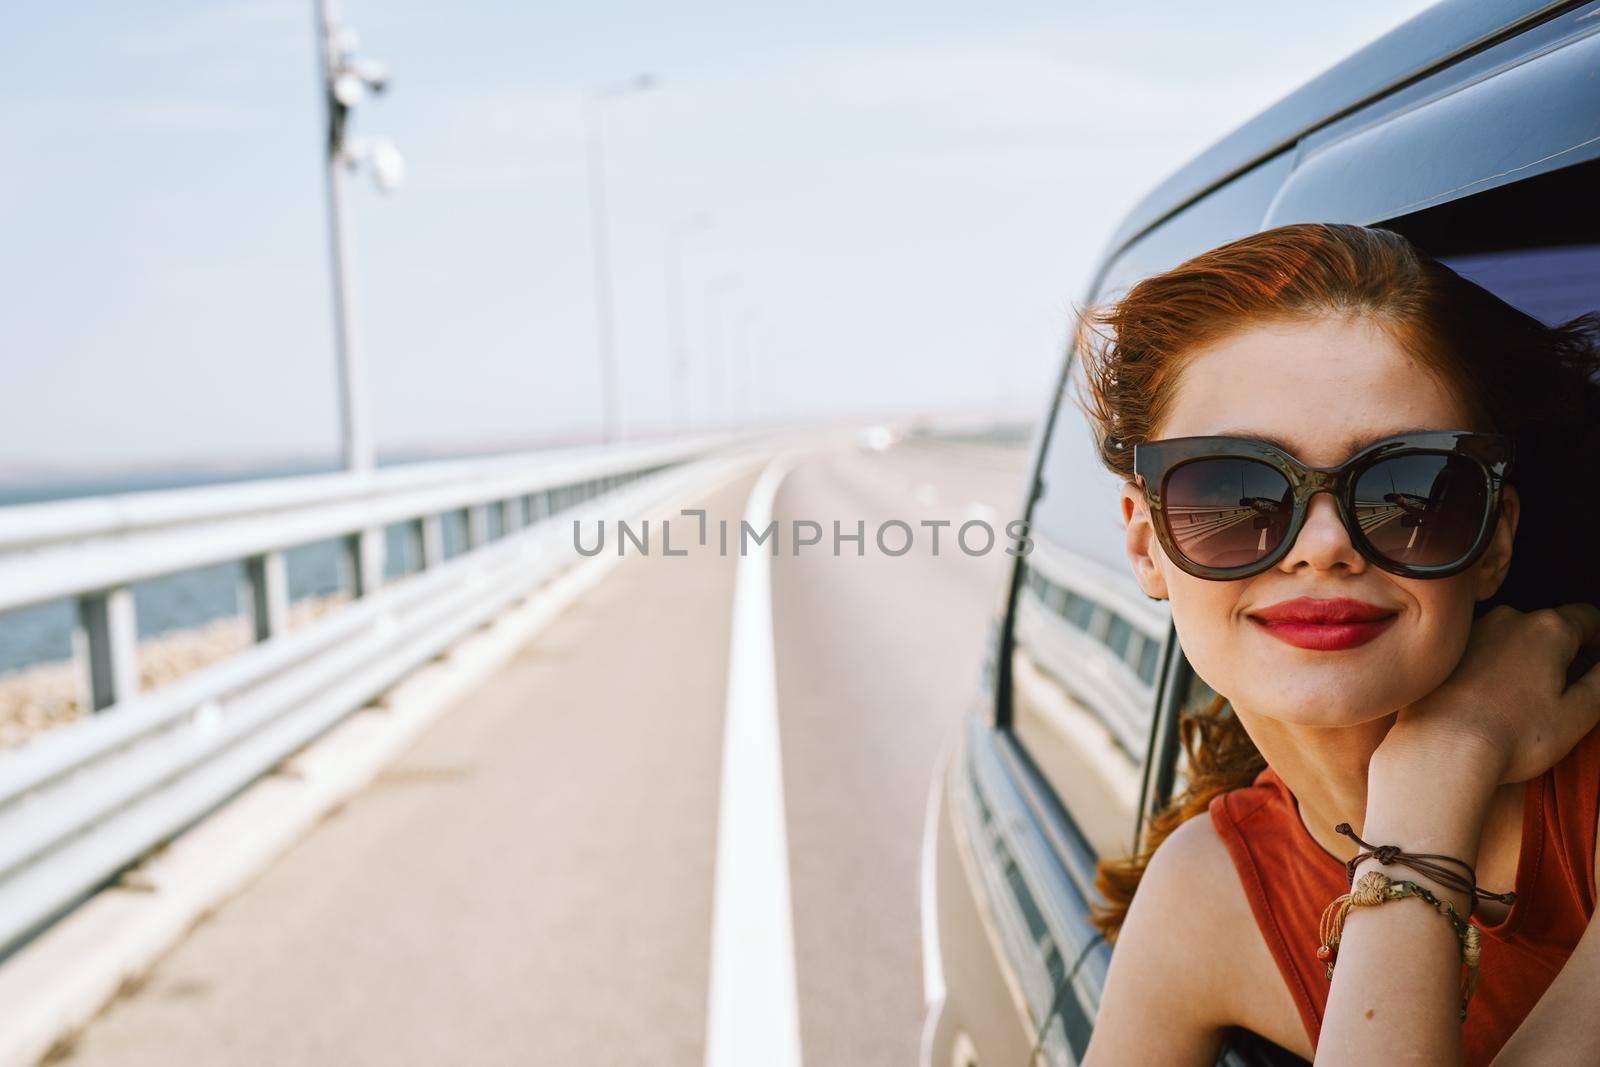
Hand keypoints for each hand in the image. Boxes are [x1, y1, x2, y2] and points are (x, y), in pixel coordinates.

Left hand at [1380, 603, 1599, 785]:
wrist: (1442, 750)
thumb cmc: (1514, 736)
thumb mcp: (1578, 713)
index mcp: (1547, 628)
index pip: (1588, 617)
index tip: (1598, 662)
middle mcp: (1506, 619)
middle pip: (1549, 628)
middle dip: (1563, 653)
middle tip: (1567, 692)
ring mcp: (1471, 634)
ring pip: (1513, 640)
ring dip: (1527, 661)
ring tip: (1527, 703)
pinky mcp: (1446, 654)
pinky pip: (1481, 653)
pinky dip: (1495, 669)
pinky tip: (1493, 702)